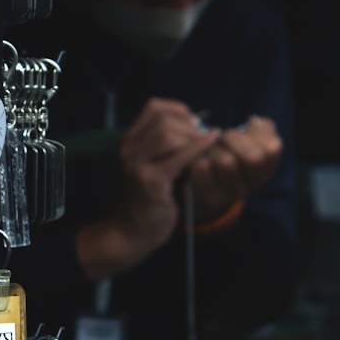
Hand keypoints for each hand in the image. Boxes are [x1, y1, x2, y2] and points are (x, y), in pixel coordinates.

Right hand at [76, 98, 218, 279]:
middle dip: (189, 126)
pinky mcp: (150, 181)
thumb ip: (167, 146)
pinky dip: (198, 148)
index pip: (153, 107)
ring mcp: (136, 165)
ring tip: (207, 146)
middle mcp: (128, 149)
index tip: (194, 123)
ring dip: (193, 138)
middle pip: (163, 119)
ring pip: (168, 134)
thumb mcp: (153, 165)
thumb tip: (197, 124)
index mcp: (130, 141)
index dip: (178, 109)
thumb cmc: (150, 199)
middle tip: (205, 138)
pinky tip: (211, 144)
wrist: (133, 232)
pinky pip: (179, 157)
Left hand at [187, 115, 281, 224]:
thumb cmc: (227, 157)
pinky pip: (203, 169)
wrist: (204, 191)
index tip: (246, 126)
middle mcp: (254, 183)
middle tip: (223, 138)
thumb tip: (257, 121)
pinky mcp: (211, 198)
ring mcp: (234, 193)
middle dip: (234, 138)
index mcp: (266, 168)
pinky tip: (200, 162)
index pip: (272, 148)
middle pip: (253, 158)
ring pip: (226, 162)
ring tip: (210, 151)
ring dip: (214, 149)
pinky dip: (199, 160)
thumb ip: (257, 131)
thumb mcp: (246, 143)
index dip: (256, 132)